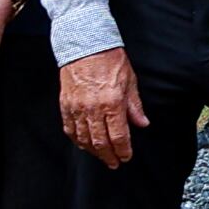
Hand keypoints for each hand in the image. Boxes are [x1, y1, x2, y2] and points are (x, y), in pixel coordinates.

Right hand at [58, 47, 147, 167]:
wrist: (86, 45)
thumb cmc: (109, 59)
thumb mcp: (130, 81)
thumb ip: (135, 106)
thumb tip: (142, 123)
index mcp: (112, 102)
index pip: (119, 135)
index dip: (123, 150)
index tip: (126, 157)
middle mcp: (93, 108)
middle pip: (100, 142)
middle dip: (109, 156)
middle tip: (114, 163)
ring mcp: (77, 107)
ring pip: (83, 139)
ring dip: (93, 151)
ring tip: (101, 156)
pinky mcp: (65, 105)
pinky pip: (69, 129)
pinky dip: (77, 140)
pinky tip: (84, 144)